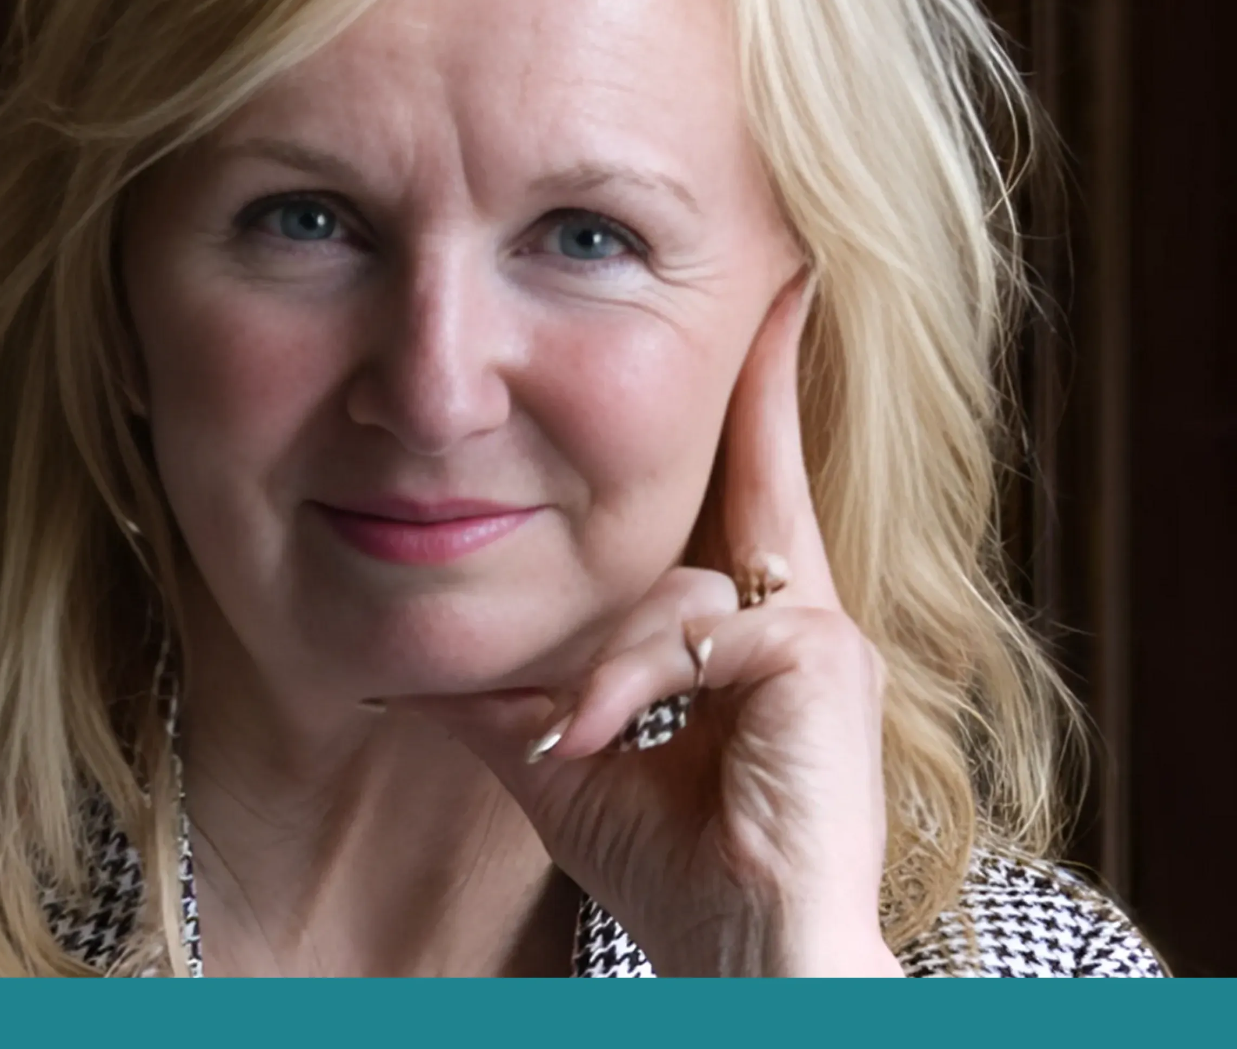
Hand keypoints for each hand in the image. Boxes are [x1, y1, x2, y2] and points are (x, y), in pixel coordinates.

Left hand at [403, 269, 901, 975]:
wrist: (748, 963)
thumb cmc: (680, 881)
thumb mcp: (572, 771)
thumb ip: (515, 707)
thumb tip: (411, 681)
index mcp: (763, 643)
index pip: (750, 503)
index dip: (755, 411)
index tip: (769, 316)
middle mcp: (808, 622)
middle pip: (757, 480)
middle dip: (766, 378)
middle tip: (780, 273)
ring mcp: (825, 637)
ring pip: (675, 586)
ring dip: (606, 669)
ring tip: (573, 744)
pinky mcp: (822, 658)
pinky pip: (692, 633)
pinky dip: (627, 686)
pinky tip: (599, 741)